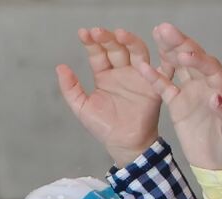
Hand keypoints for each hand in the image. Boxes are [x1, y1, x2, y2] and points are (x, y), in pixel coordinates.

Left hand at [56, 27, 161, 167]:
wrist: (124, 145)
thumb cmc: (104, 127)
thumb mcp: (82, 107)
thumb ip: (71, 88)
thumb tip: (60, 67)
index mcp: (105, 75)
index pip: (98, 53)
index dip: (91, 43)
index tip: (83, 33)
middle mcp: (122, 72)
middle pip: (117, 49)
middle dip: (107, 38)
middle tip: (98, 32)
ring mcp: (139, 76)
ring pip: (137, 52)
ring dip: (130, 42)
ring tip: (120, 34)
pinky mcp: (154, 85)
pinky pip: (161, 69)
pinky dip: (161, 58)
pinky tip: (156, 46)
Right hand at [145, 25, 221, 173]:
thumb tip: (216, 96)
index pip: (210, 68)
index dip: (198, 59)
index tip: (185, 53)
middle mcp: (207, 86)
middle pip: (192, 59)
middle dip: (179, 43)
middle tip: (164, 29)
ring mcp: (192, 94)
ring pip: (178, 67)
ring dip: (168, 51)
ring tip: (156, 34)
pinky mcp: (179, 106)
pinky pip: (165, 88)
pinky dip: (154, 77)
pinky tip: (142, 66)